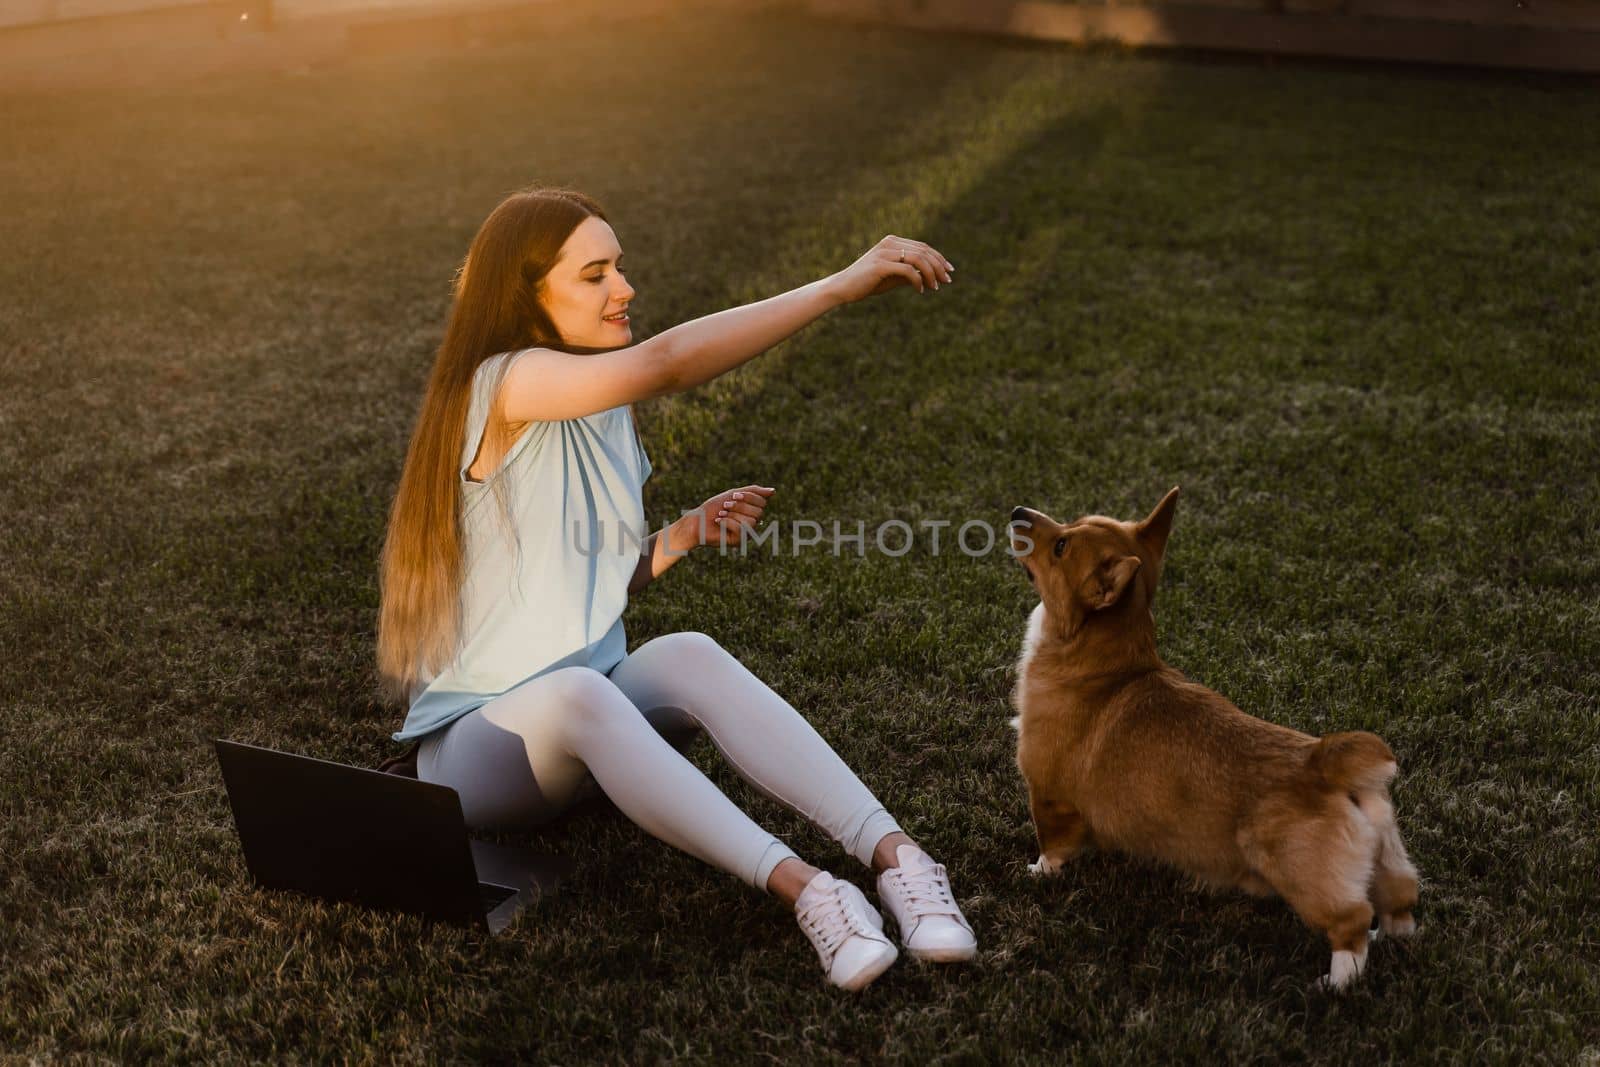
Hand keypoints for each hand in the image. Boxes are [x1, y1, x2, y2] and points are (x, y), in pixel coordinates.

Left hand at [676, 485, 775, 550]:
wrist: (697, 521)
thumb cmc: (713, 508)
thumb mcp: (733, 495)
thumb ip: (753, 492)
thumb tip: (774, 491)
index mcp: (752, 510)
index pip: (762, 502)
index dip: (748, 497)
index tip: (733, 496)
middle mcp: (752, 522)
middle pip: (758, 512)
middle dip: (739, 506)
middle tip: (725, 506)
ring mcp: (747, 533)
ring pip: (751, 521)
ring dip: (732, 515)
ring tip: (721, 514)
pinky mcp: (739, 541)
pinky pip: (742, 530)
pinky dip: (727, 522)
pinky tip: (719, 522)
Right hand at [827, 235, 953, 303]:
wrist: (843, 288)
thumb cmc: (868, 283)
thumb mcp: (893, 277)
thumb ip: (910, 273)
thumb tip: (931, 277)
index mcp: (892, 242)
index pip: (923, 247)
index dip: (939, 258)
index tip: (949, 271)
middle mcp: (889, 243)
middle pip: (923, 251)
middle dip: (939, 266)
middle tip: (947, 281)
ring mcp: (884, 252)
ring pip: (918, 259)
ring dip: (931, 274)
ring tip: (935, 287)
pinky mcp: (880, 265)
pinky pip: (907, 270)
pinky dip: (917, 281)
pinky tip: (920, 291)